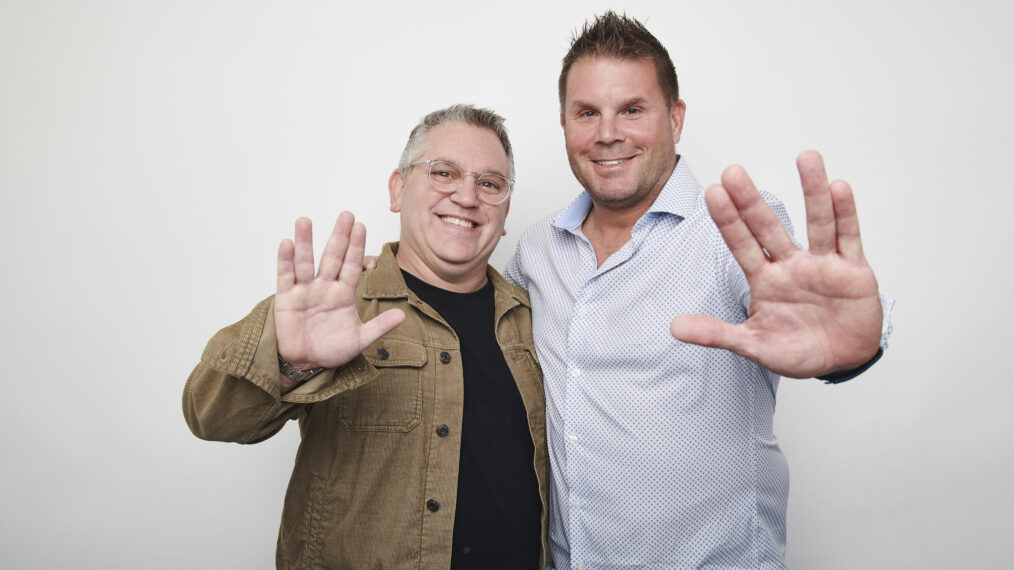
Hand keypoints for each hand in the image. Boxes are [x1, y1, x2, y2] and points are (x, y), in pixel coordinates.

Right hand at [275, 212, 404, 371]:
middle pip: (332, 257)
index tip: (361, 225)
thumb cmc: (331, 349)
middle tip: (346, 215)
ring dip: (306, 241)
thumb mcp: (359, 339)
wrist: (306, 363)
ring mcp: (305, 290)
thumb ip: (379, 327)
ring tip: (305, 220)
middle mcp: (325, 287)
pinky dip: (286, 261)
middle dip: (339, 236)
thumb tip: (403, 315)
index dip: (356, 246)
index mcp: (343, 293)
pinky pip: (286, 276)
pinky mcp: (287, 298)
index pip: (352, 265)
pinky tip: (288, 243)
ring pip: (306, 261)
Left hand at [669, 151, 881, 377]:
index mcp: (765, 280)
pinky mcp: (853, 270)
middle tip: (733, 171)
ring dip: (812, 190)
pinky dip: (845, 214)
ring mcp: (822, 264)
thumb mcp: (754, 345)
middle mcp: (791, 265)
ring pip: (816, 222)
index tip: (712, 192)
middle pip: (768, 227)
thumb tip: (674, 327)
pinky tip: (839, 188)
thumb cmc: (799, 350)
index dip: (728, 220)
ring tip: (806, 157)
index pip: (741, 244)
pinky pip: (849, 238)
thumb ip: (717, 334)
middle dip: (751, 202)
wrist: (843, 360)